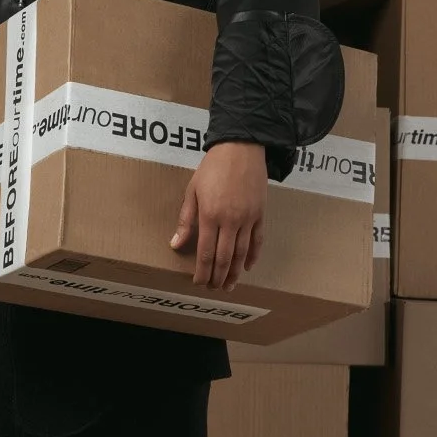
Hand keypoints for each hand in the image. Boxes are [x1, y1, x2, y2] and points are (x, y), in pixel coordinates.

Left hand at [170, 142, 266, 289]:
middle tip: (214, 289)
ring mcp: (248, 218)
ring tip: (230, 285)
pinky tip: (248, 267)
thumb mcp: (192, 191)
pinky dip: (253, 256)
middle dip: (218, 277)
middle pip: (225, 258)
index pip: (206, 252)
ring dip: (236, 272)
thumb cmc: (212, 168)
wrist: (241, 148)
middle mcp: (230, 220)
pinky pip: (258, 240)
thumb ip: (185, 220)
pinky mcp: (260, 214)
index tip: (198, 282)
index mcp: (210, 215)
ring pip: (242, 253)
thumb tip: (175, 244)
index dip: (202, 271)